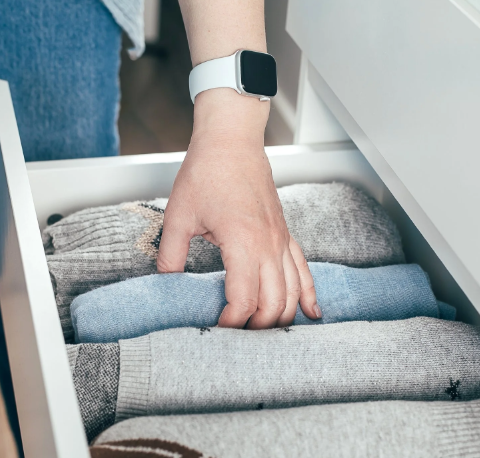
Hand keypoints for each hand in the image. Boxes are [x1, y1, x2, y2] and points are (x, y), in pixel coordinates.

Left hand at [156, 88, 320, 328]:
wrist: (232, 141)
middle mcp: (269, 245)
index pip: (244, 300)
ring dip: (282, 318)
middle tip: (236, 339)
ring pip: (293, 292)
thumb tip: (166, 285)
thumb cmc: (207, 172)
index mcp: (243, 243)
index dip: (230, 323)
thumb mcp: (178, 215)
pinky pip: (304, 270)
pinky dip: (308, 294)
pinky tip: (312, 314)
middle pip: (274, 304)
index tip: (215, 330)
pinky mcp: (284, 234)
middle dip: (257, 329)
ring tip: (264, 335)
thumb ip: (171, 256)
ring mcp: (281, 240)